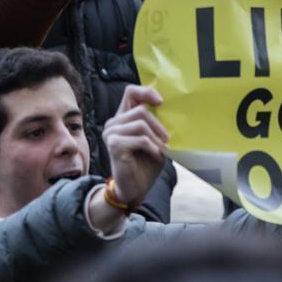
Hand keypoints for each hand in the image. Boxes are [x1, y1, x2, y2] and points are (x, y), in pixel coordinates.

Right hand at [103, 85, 168, 205]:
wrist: (134, 189)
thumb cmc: (145, 164)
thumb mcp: (154, 140)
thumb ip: (156, 124)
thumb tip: (170, 109)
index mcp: (123, 118)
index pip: (130, 92)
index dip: (146, 92)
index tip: (161, 102)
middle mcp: (113, 123)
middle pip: (140, 110)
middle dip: (158, 125)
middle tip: (167, 139)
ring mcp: (111, 133)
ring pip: (140, 124)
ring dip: (155, 138)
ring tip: (161, 149)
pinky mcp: (114, 144)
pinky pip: (140, 139)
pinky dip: (152, 148)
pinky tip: (155, 156)